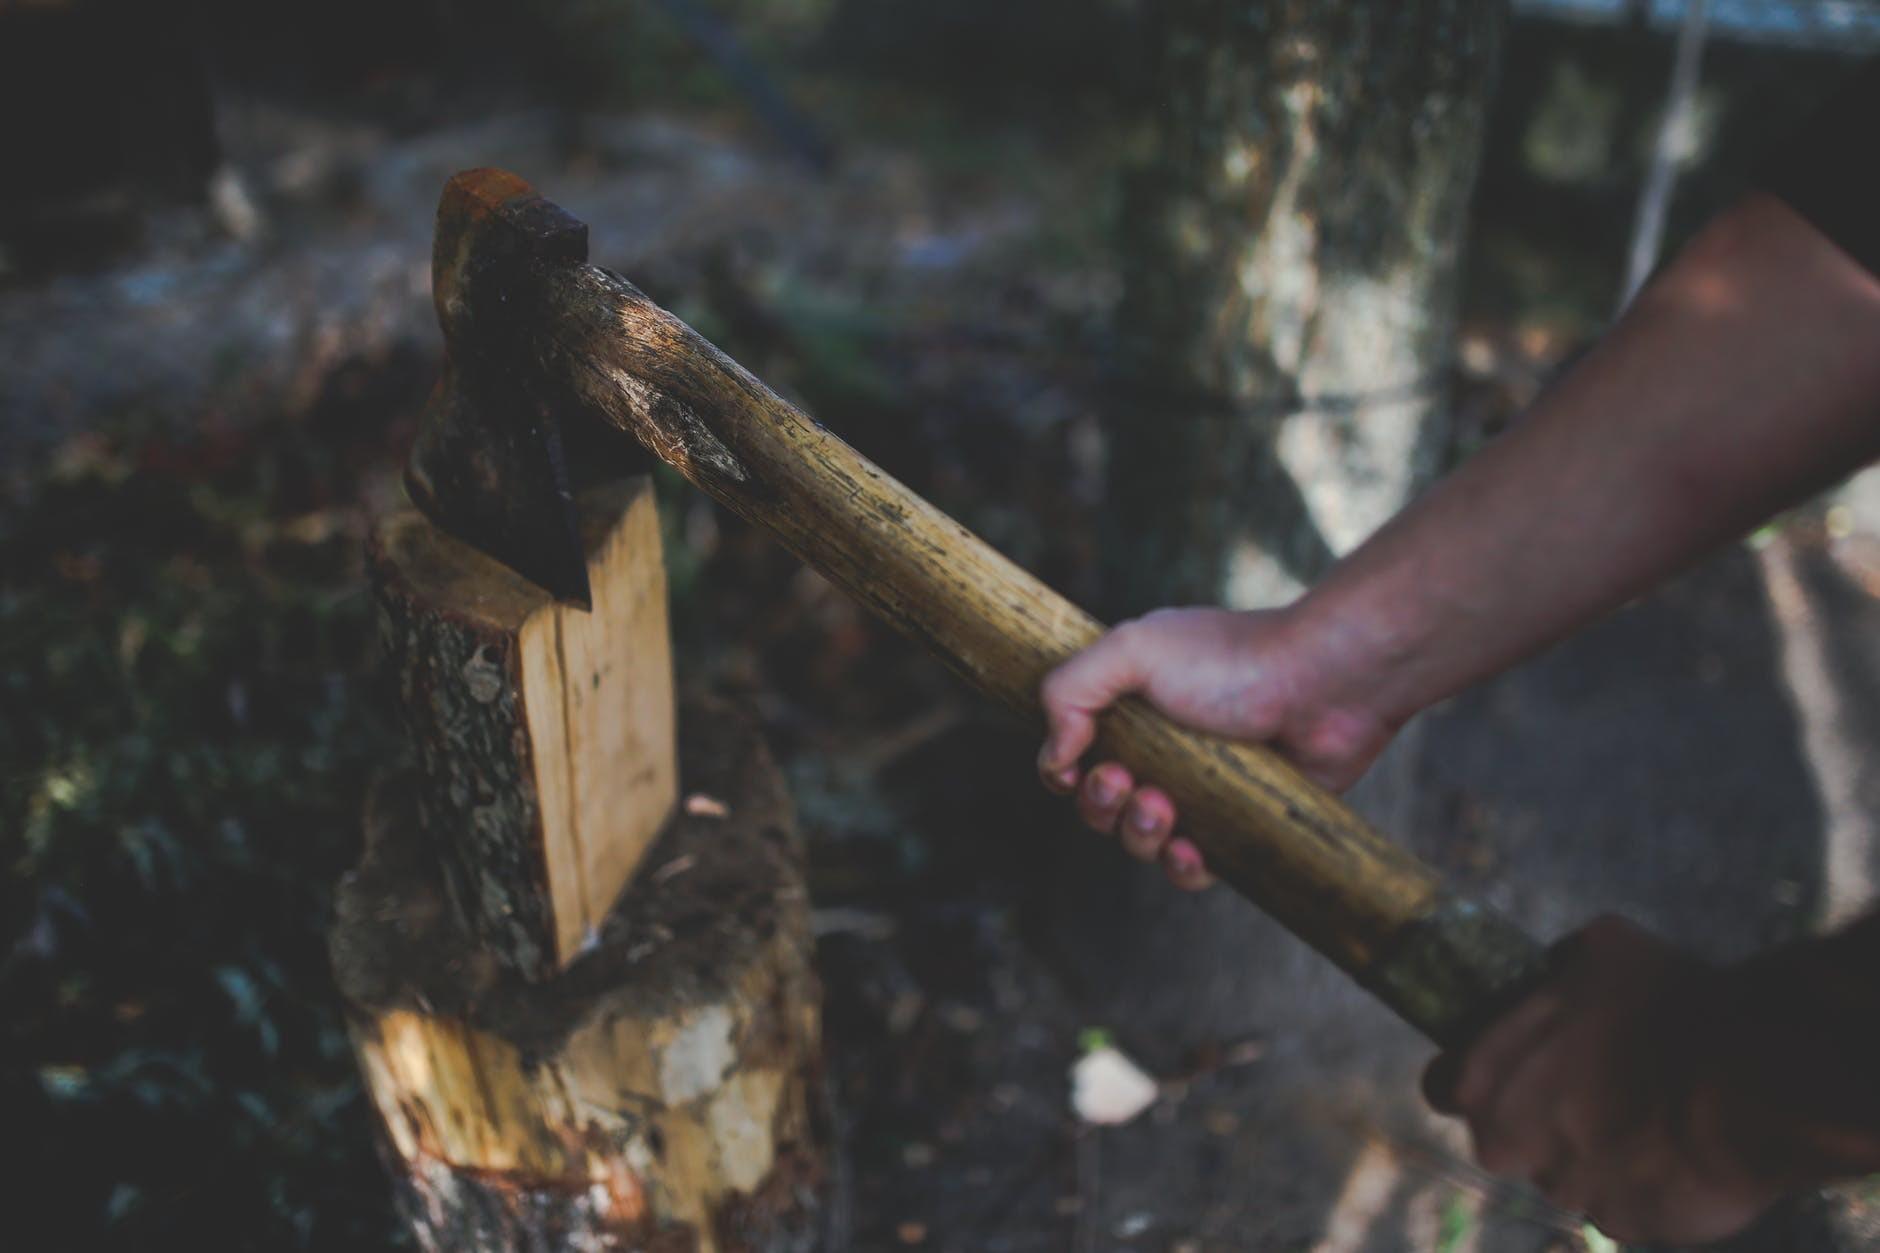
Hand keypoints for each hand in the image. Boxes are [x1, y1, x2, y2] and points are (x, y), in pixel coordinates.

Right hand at [1036, 606, 1400, 888]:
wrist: (1325, 684)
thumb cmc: (1231, 659)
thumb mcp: (1134, 649)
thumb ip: (1070, 690)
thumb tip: (1054, 757)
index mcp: (1133, 706)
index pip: (1075, 755)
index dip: (1066, 771)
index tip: (1079, 766)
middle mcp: (1164, 750)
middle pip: (1102, 805)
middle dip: (1100, 805)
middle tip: (1126, 782)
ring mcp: (1202, 790)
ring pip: (1142, 840)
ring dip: (1137, 834)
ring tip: (1163, 808)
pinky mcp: (1240, 825)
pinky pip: (1194, 868)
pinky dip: (1181, 867)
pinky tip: (1191, 849)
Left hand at [1423, 916, 1786, 1244]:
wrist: (1753, 1077)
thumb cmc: (1671, 1002)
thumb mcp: (1600, 945)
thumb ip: (1557, 965)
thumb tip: (1556, 969)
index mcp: (1485, 1080)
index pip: (1445, 1088)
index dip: (1473, 1078)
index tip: (1506, 1069)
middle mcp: (1512, 1145)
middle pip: (1504, 1140)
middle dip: (1534, 1120)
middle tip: (1587, 1090)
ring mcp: (1568, 1190)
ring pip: (1566, 1174)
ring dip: (1592, 1150)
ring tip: (1646, 1111)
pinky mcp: (1625, 1223)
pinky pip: (1621, 1203)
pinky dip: (1640, 1182)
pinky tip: (1673, 1146)